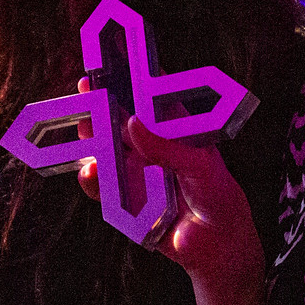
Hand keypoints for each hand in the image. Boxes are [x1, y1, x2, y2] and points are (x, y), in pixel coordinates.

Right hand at [75, 81, 263, 296]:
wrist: (217, 248)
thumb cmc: (218, 198)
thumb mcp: (201, 168)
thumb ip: (168, 148)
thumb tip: (132, 123)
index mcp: (173, 128)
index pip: (149, 94)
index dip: (130, 74)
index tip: (112, 56)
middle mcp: (150, 145)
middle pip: (119, 116)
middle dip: (102, 102)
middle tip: (86, 88)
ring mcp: (133, 170)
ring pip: (104, 147)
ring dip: (92, 136)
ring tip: (86, 128)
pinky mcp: (122, 198)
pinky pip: (100, 184)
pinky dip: (92, 177)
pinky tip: (91, 171)